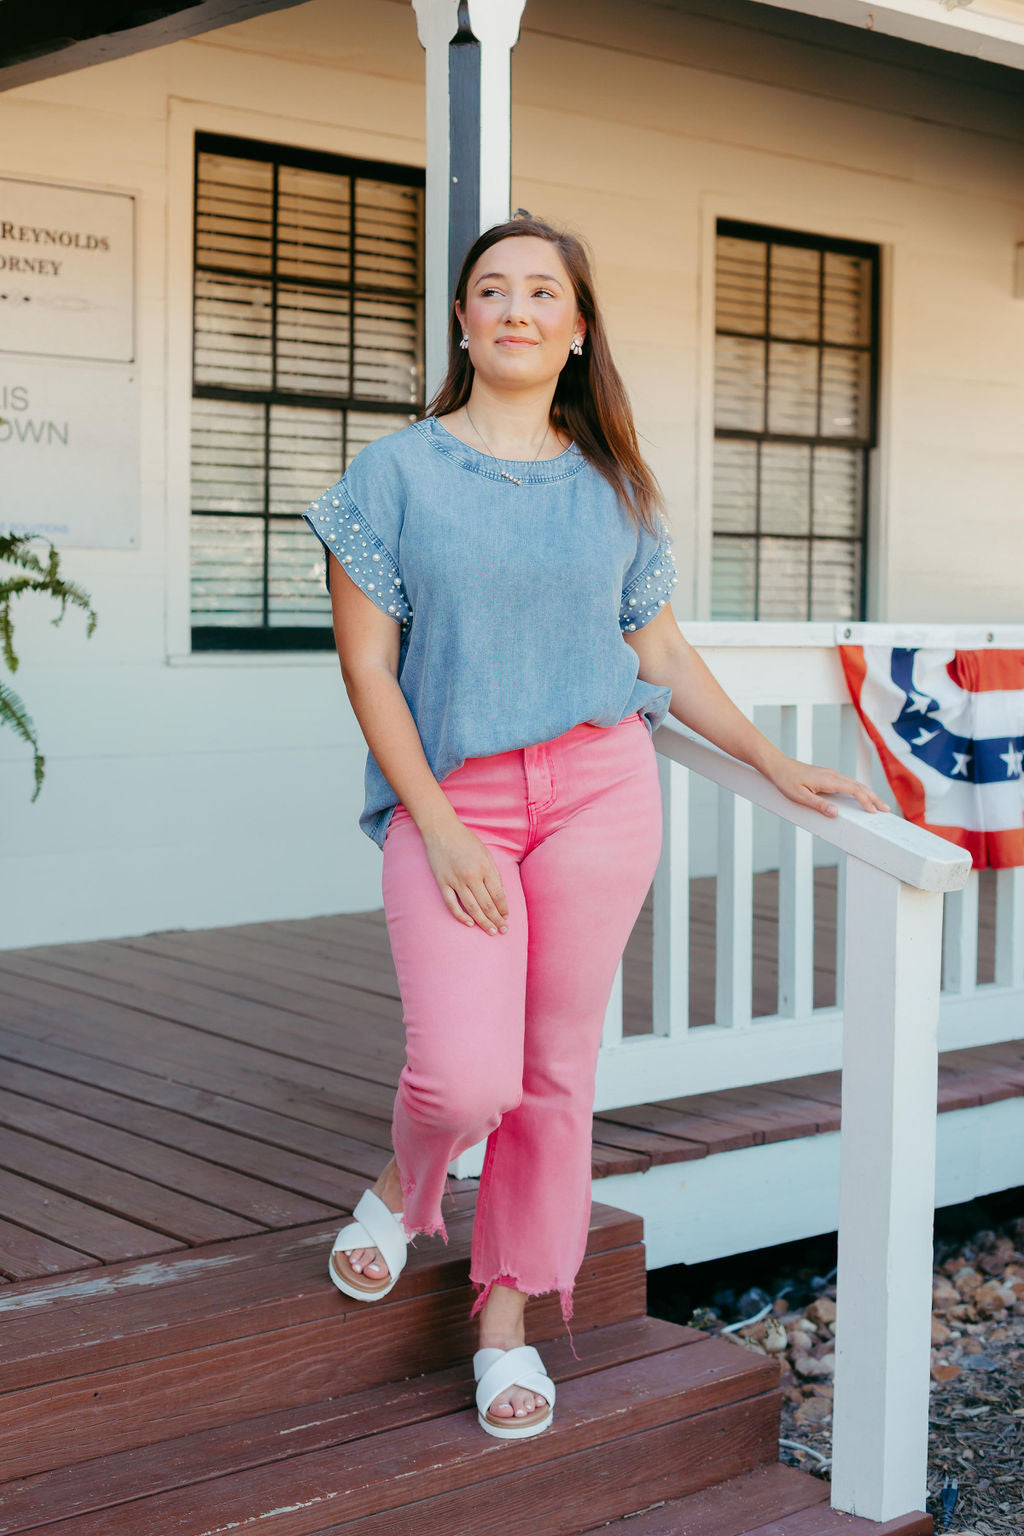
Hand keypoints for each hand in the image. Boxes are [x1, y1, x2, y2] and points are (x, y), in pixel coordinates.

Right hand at [421, 817, 509, 934]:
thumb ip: (493, 873)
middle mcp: (472, 875)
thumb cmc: (466, 840)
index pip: (498, 895)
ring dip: (483, 922)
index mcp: (486, 867)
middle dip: (497, 920)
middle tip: (503, 931)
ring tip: (491, 932)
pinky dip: (461, 916)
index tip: (506, 917)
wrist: (441, 830)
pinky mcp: (443, 882)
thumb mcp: (485, 853)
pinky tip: (469, 924)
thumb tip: (499, 895)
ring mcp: (456, 880)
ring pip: (472, 908)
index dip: (504, 909)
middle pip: (487, 905)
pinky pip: (452, 904)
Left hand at [766, 754, 889, 818]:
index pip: (854, 790)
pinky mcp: (828, 776)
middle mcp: (833, 775)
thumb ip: (818, 805)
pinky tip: (860, 796)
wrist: (778, 766)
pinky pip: (848, 783)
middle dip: (874, 798)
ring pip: (855, 783)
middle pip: (859, 786)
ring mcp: (831, 774)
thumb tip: (835, 813)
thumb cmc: (786, 780)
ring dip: (868, 794)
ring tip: (877, 804)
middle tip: (886, 809)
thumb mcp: (800, 796)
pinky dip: (859, 790)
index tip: (874, 811)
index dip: (866, 801)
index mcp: (828, 780)